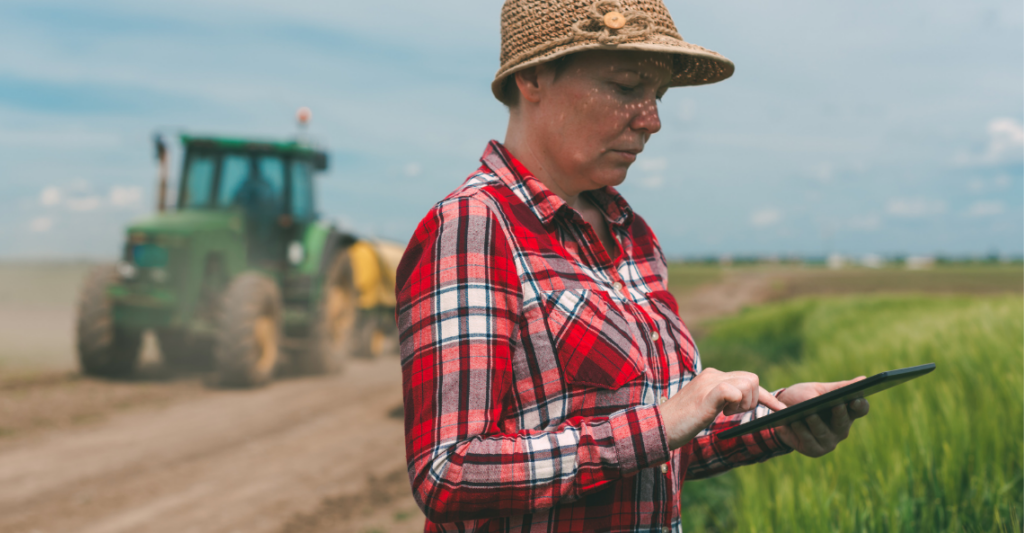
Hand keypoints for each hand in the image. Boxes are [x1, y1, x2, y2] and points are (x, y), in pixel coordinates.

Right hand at [660, 368, 787, 448]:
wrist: (659, 428)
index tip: (781, 409)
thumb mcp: (706, 407)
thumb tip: (742, 400)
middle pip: (752, 379)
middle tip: (733, 413)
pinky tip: (721, 413)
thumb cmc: (681, 423)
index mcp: (712, 376)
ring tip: (724, 414)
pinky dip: (736, 404)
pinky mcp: (708, 393)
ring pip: (748, 384)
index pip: (747, 380)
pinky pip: (735, 392)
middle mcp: (712, 375)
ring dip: (744, 404)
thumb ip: (723, 399)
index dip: (767, 396)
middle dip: (753, 400)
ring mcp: (709, 382)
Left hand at [774, 379, 870, 456]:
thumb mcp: (818, 389)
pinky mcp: (814, 450)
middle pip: (843, 421)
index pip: (860, 409)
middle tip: (836, 404)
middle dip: (839, 413)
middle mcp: (841, 428)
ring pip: (823, 432)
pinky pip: (808, 440)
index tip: (855, 398)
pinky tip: (794, 422)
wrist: (777, 410)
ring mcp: (829, 441)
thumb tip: (863, 380)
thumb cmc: (803, 398)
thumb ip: (838, 387)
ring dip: (815, 422)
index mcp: (846, 411)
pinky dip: (800, 430)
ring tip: (808, 413)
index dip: (860, 405)